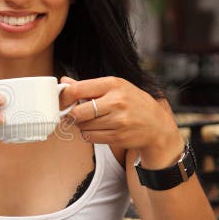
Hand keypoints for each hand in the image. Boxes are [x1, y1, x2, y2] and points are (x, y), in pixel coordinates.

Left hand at [59, 76, 182, 166]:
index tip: (61, 102)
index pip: (77, 89)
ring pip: (83, 127)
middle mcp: (116, 101)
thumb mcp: (115, 88)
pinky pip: (90, 138)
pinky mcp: (118, 137)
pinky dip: (88, 135)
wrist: (157, 126)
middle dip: (71, 115)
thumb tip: (64, 82)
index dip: (64, 97)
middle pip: (78, 112)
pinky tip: (97, 129)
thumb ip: (88, 86)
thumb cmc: (133, 103)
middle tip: (72, 115)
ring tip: (90, 121)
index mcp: (113, 84)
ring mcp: (118, 121)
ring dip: (81, 126)